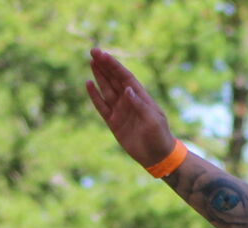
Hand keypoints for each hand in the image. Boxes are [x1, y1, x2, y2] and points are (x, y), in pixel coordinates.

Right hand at [86, 48, 176, 167]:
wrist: (157, 156)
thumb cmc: (160, 137)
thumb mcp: (153, 120)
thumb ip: (140, 105)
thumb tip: (127, 90)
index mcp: (140, 97)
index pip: (125, 77)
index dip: (114, 65)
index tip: (102, 54)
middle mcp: (129, 101)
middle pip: (114, 79)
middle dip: (104, 65)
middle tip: (93, 51)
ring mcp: (120, 110)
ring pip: (107, 89)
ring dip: (99, 76)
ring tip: (91, 62)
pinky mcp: (113, 122)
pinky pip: (101, 106)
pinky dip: (95, 96)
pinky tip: (88, 84)